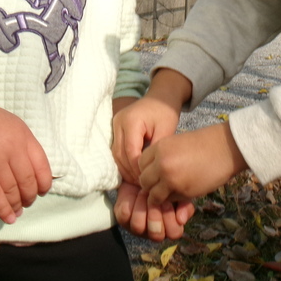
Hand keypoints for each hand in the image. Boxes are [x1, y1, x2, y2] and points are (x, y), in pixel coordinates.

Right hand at [0, 97, 53, 224]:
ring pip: (12, 191)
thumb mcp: (11, 125)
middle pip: (28, 182)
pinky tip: (8, 218)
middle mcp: (12, 148)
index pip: (43, 166)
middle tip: (27, 203)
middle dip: (30, 197)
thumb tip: (33, 172)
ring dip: (16, 205)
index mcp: (23, 136)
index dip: (44, 184)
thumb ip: (23, 145)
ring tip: (17, 212)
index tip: (41, 192)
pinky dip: (3, 210)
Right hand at [112, 68, 191, 182]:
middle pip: (119, 154)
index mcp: (130, 121)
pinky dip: (124, 162)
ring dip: (126, 169)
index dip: (138, 168)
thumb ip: (157, 149)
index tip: (148, 178)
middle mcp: (118, 122)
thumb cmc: (165, 112)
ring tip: (140, 180)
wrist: (160, 97)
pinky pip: (117, 150)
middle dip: (130, 171)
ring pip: (116, 154)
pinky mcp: (115, 130)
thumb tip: (152, 171)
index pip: (130, 151)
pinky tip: (135, 171)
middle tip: (143, 184)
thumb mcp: (166, 129)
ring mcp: (114, 126)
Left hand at [114, 181, 194, 241]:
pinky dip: (130, 202)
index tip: (167, 200)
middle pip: (157, 235)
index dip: (170, 218)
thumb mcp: (176, 188)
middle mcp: (154, 228)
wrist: (141, 167)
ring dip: (142, 207)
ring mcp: (137, 225)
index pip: (174, 232)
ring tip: (144, 192)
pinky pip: (125, 217)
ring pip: (139, 227)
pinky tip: (133, 192)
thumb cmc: (162, 179)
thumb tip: (181, 219)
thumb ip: (184, 202)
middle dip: (155, 216)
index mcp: (170, 223)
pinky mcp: (123, 218)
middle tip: (155, 199)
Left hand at [139, 123, 247, 205]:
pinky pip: (168, 200)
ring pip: (153, 194)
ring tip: (173, 191)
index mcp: (159, 147)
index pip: (140, 164)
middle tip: (164, 186)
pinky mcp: (181, 190)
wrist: (226, 148)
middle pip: (143, 181)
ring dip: (161, 196)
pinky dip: (173, 200)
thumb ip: (163, 157)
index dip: (148, 171)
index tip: (157, 174)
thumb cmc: (204, 145)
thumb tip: (153, 174)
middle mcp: (160, 162)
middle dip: (151, 185)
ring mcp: (169, 177)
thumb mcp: (177, 144)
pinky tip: (184, 192)